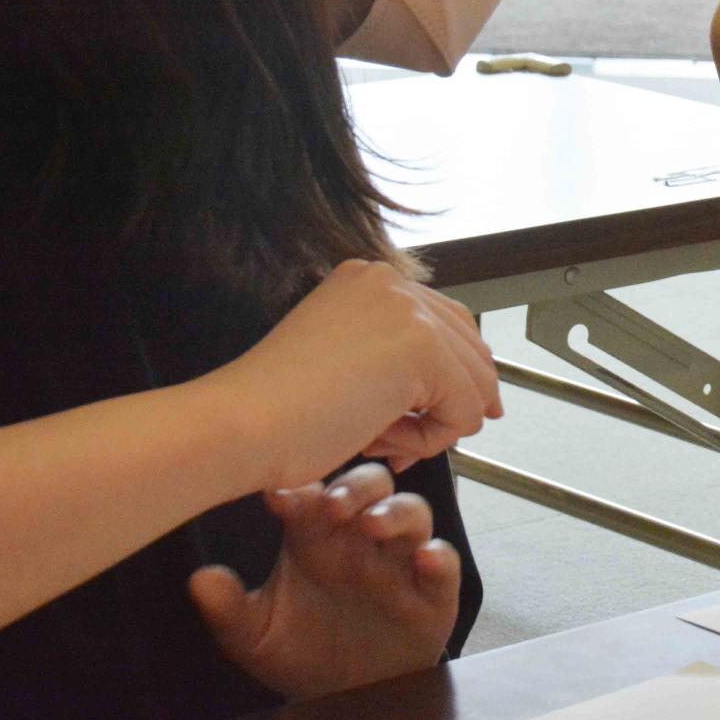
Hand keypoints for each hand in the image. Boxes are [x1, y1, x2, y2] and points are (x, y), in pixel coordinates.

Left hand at [189, 463, 460, 700]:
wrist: (345, 698)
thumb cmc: (300, 653)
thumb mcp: (255, 637)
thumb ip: (228, 610)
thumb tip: (198, 580)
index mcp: (316, 538)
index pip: (313, 495)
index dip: (301, 489)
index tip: (280, 498)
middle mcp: (360, 540)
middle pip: (370, 487)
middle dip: (356, 487)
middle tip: (335, 505)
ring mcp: (399, 562)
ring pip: (412, 512)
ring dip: (396, 512)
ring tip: (374, 526)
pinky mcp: (433, 593)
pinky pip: (445, 563)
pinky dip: (439, 557)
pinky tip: (425, 560)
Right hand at [210, 259, 502, 489]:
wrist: (241, 424)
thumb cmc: (276, 409)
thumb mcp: (346, 363)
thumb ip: (398, 359)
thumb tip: (477, 392)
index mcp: (370, 279)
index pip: (449, 326)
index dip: (447, 381)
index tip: (422, 416)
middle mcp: (393, 283)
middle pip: (472, 352)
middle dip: (446, 405)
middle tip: (399, 440)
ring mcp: (410, 310)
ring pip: (475, 386)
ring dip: (433, 426)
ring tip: (377, 438)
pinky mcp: (424, 348)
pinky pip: (467, 412)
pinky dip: (431, 441)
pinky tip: (378, 437)